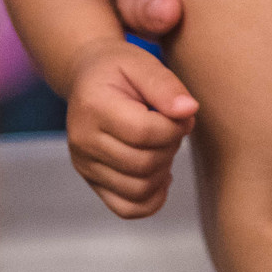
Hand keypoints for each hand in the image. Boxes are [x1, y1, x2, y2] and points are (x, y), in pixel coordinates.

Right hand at [65, 39, 198, 217]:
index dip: (175, 127)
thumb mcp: (142, 63)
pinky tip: (160, 173)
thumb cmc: (119, 68)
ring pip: (139, 189)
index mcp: (93, 106)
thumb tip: (189, 111)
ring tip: (164, 145)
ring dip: (163, 170)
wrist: (88, 77)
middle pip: (143, 164)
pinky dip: (152, 198)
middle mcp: (82, 141)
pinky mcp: (91, 181)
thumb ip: (167, 86)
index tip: (183, 114)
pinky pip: (127, 208)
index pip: (144, 133)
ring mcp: (84, 165)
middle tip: (173, 127)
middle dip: (171, 147)